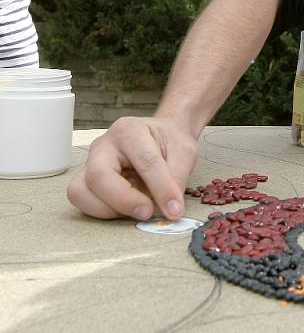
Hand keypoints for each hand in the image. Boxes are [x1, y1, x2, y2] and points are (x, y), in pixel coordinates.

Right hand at [67, 116, 197, 219]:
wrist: (160, 137)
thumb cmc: (168, 142)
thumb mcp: (183, 153)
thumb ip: (177, 178)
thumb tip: (171, 209)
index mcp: (130, 130)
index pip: (145, 161)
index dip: (161, 188)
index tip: (174, 209)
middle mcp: (104, 145)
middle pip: (99, 175)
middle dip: (124, 200)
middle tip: (147, 213)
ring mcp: (90, 163)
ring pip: (81, 191)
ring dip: (108, 209)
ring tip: (136, 210)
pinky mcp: (86, 181)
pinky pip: (82, 201)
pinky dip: (102, 212)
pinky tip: (125, 210)